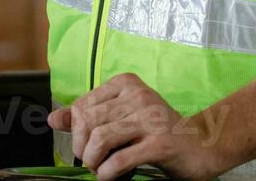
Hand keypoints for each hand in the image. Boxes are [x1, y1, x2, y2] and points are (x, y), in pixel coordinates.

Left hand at [47, 73, 223, 180]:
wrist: (202, 144)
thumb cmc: (158, 131)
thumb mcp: (123, 117)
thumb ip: (89, 116)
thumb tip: (53, 119)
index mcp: (126, 84)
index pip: (82, 105)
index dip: (76, 131)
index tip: (85, 145)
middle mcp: (137, 95)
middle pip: (88, 123)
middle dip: (83, 149)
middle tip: (92, 161)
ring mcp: (150, 118)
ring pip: (100, 139)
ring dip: (94, 162)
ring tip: (100, 169)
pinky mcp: (160, 143)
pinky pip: (120, 160)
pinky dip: (107, 173)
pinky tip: (110, 176)